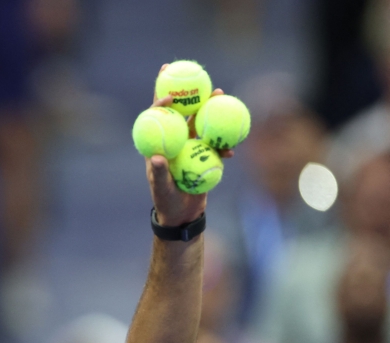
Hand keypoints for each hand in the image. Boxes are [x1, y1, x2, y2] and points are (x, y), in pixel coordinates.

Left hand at [146, 64, 234, 226]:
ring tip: (221, 93)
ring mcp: (190, 147)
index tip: (169, 95)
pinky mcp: (205, 155)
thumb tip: (157, 157)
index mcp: (160, 144)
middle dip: (189, 95)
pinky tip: (232, 142)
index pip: (158, 118)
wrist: (182, 214)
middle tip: (198, 79)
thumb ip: (159, 174)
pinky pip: (216, 143)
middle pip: (182, 113)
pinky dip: (224, 141)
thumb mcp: (161, 188)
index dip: (160, 103)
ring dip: (210, 108)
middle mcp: (175, 141)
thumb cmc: (166, 201)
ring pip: (201, 123)